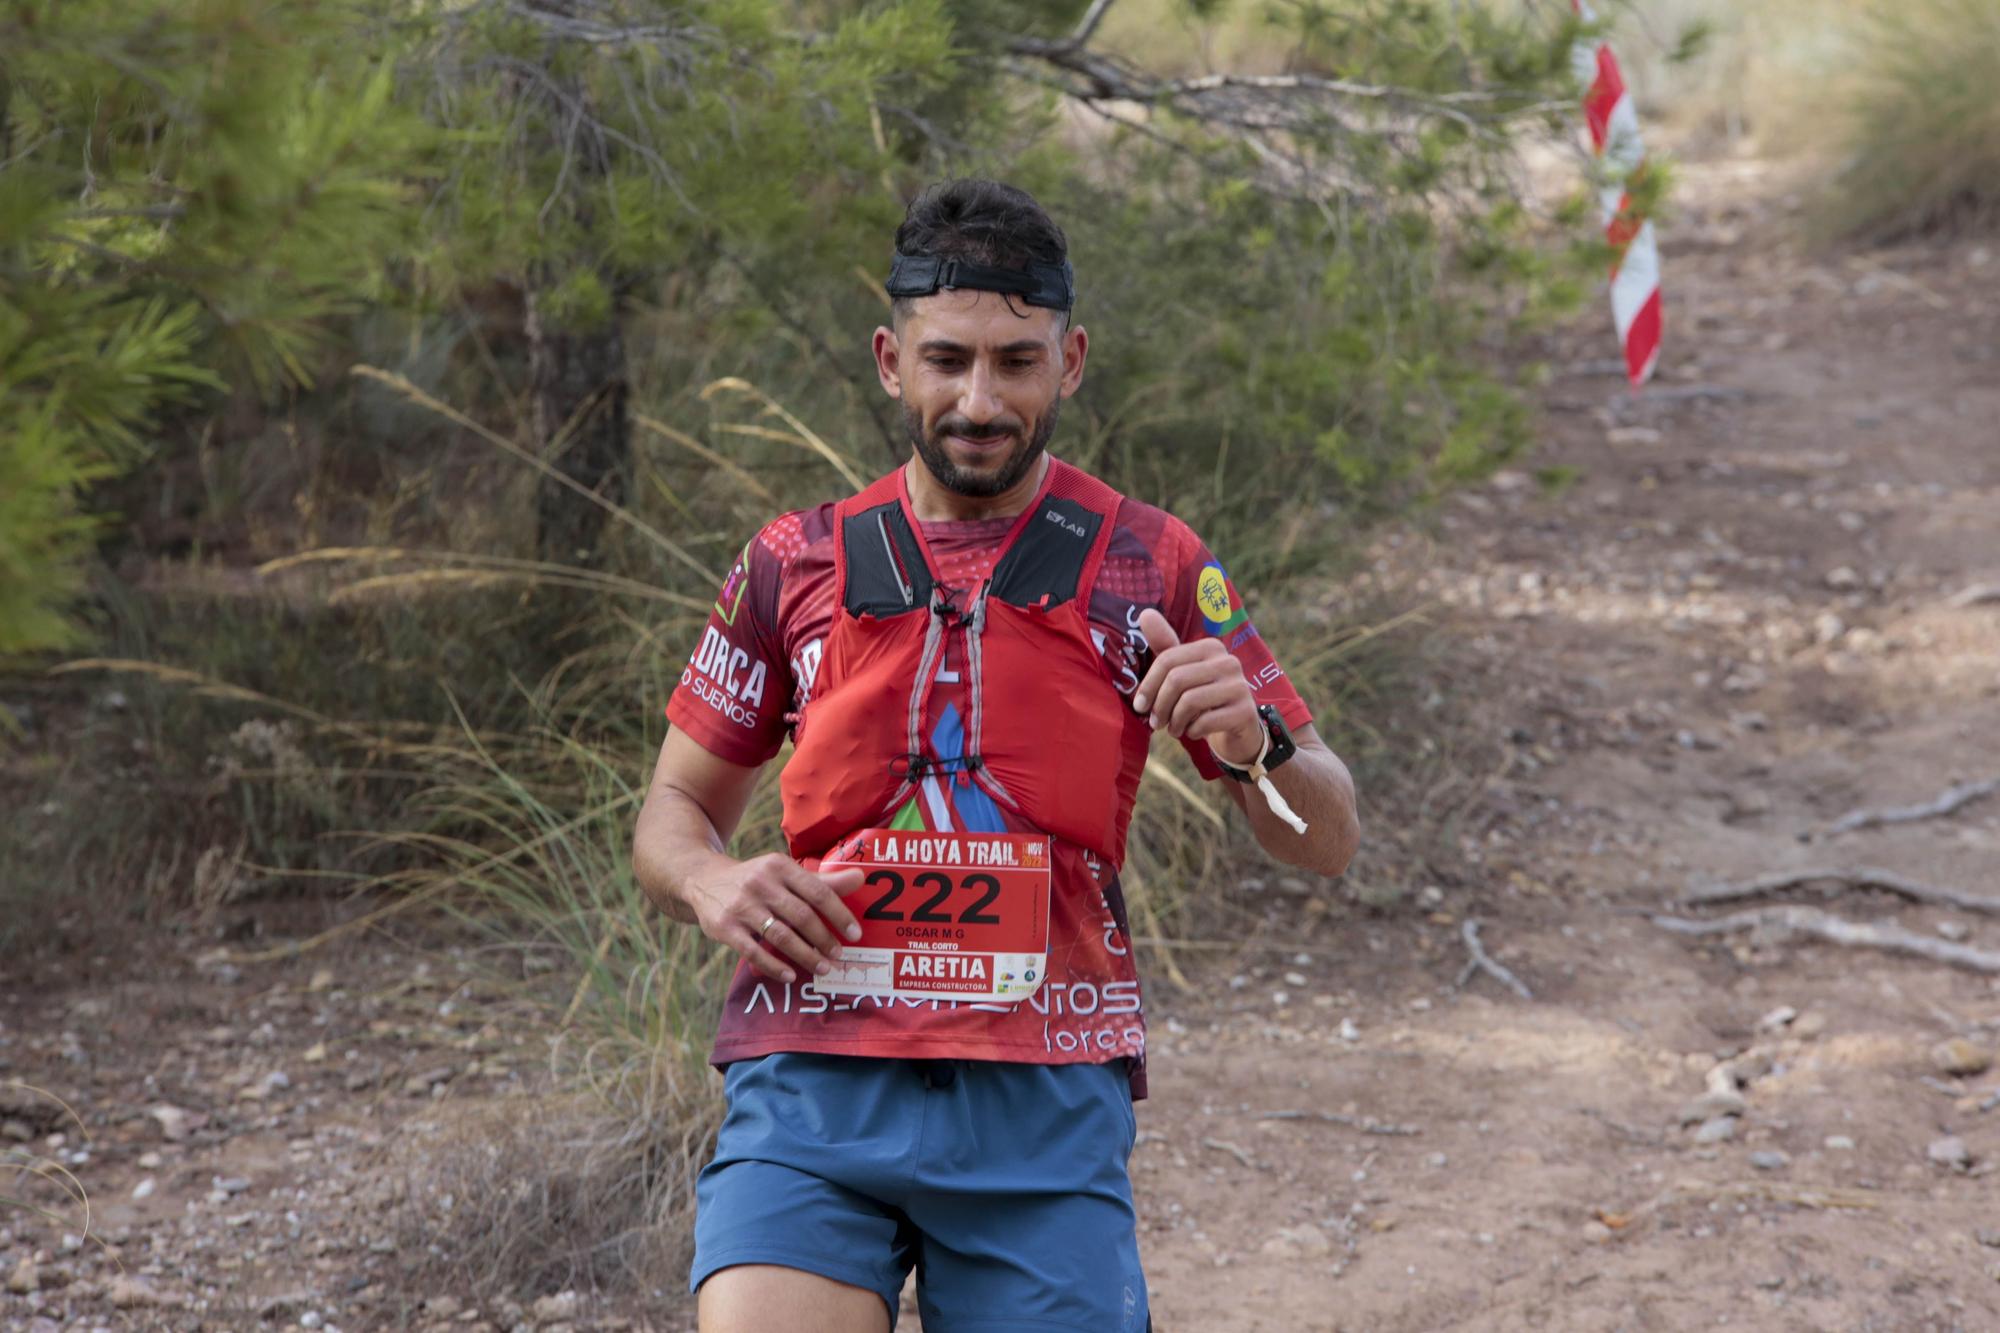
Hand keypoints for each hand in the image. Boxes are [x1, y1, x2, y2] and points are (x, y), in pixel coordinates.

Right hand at [683, 853, 864, 985]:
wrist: (702, 879)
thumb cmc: (756, 880)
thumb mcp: (784, 873)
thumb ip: (821, 881)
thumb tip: (861, 878)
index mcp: (780, 866)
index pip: (817, 892)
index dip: (839, 915)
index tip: (855, 935)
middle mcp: (760, 883)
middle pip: (801, 915)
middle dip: (824, 939)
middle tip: (838, 956)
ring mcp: (741, 906)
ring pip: (780, 935)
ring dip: (805, 955)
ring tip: (822, 968)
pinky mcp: (724, 927)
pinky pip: (754, 951)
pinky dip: (774, 965)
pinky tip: (791, 975)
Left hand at [1132, 607, 1264, 766]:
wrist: (1237, 728)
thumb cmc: (1203, 698)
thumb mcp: (1183, 672)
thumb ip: (1165, 646)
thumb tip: (1145, 613)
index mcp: (1210, 648)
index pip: (1168, 660)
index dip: (1148, 685)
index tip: (1140, 706)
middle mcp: (1228, 661)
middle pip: (1177, 680)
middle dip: (1160, 706)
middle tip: (1156, 723)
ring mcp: (1239, 686)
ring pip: (1190, 701)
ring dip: (1175, 721)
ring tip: (1173, 729)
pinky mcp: (1245, 711)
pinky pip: (1205, 721)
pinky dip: (1192, 731)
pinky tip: (1193, 732)